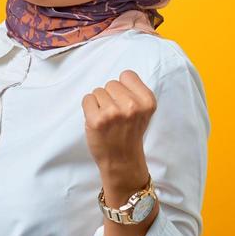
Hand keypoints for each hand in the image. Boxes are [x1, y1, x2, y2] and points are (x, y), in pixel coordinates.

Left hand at [81, 69, 154, 185]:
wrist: (122, 160)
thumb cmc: (130, 134)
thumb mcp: (143, 111)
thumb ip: (134, 93)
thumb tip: (119, 78)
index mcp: (147, 101)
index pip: (127, 75)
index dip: (123, 88)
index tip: (124, 102)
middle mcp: (132, 106)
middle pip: (111, 83)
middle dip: (110, 96)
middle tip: (115, 115)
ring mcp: (113, 113)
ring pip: (98, 91)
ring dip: (99, 103)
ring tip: (107, 120)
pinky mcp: (97, 120)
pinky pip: (87, 99)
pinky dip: (89, 108)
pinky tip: (97, 120)